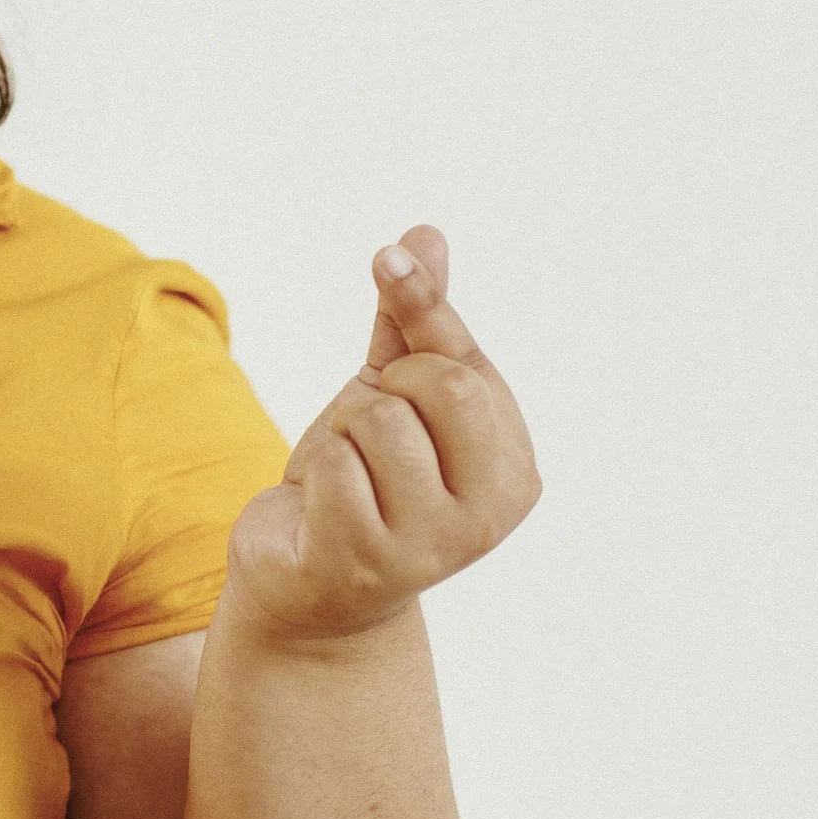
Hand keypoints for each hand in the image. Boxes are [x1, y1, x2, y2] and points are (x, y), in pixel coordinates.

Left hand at [221, 225, 540, 646]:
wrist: (304, 584)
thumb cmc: (359, 480)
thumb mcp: (389, 392)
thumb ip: (414, 321)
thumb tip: (425, 234)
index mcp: (513, 469)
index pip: (466, 362)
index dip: (422, 308)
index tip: (387, 256)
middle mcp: (490, 515)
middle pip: (441, 386)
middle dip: (385, 388)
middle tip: (368, 433)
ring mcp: (432, 546)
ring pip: (378, 422)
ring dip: (341, 437)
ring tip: (345, 482)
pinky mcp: (365, 564)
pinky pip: (332, 467)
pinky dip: (313, 475)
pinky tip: (322, 513)